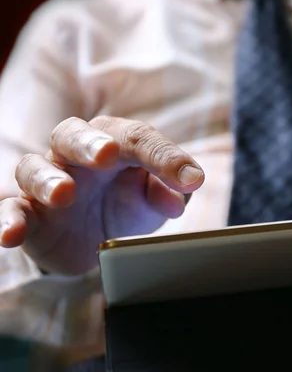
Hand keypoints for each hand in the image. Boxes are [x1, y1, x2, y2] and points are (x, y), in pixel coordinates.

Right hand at [0, 116, 204, 274]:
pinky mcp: (28, 213)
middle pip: (72, 134)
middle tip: (108, 154)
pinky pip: (8, 210)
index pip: (138, 139)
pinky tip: (13, 233)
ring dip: (47, 178)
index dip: (165, 157)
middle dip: (89, 143)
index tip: (192, 180)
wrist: (94, 238)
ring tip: (65, 194)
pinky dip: (6, 220)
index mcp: (114, 143)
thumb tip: (178, 197)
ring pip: (33, 168)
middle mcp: (75, 155)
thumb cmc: (126, 204)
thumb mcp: (154, 201)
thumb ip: (168, 194)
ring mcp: (46, 182)